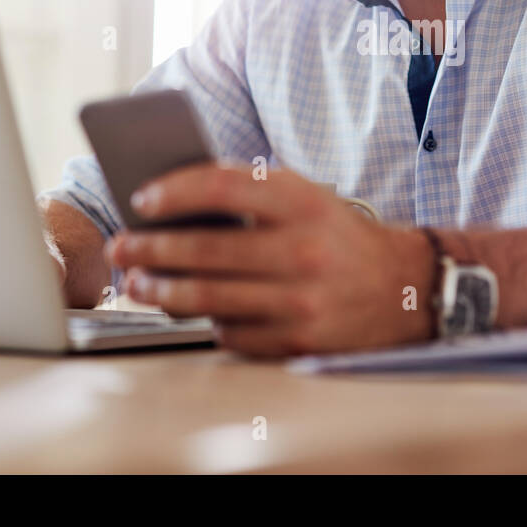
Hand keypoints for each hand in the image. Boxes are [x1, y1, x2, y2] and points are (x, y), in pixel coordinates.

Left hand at [105, 163, 436, 357]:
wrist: (405, 286)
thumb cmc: (337, 236)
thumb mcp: (306, 198)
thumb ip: (250, 194)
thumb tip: (170, 202)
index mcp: (303, 202)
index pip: (224, 186)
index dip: (175, 191)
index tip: (142, 198)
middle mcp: (303, 250)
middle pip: (205, 249)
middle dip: (150, 248)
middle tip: (121, 246)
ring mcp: (302, 300)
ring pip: (209, 298)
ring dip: (162, 290)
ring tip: (137, 282)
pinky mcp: (300, 340)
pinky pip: (232, 333)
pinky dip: (206, 321)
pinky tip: (192, 310)